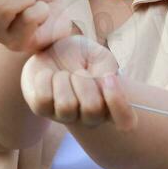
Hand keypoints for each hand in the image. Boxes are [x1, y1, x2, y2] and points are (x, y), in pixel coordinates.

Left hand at [20, 36, 136, 128]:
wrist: (52, 47)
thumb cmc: (81, 54)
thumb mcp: (99, 56)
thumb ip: (106, 69)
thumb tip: (103, 83)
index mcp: (110, 105)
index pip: (126, 121)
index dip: (118, 102)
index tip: (109, 78)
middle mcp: (89, 117)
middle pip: (93, 109)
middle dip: (84, 81)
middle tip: (79, 70)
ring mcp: (64, 116)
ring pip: (66, 106)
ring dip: (64, 79)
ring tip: (62, 73)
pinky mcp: (41, 109)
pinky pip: (44, 99)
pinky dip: (45, 79)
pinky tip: (47, 75)